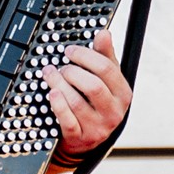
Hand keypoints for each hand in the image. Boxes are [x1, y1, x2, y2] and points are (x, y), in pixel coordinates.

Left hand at [45, 24, 132, 157]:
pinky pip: (67, 121)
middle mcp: (114, 112)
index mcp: (123, 94)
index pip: (107, 70)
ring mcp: (97, 127)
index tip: (70, 51)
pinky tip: (51, 93)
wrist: (89, 140)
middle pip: (94, 86)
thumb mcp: (106, 81)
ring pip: (77, 103)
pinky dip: (58, 105)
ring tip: (50, 75)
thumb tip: (104, 33)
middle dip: (73, 72)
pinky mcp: (80, 138)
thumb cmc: (97, 103)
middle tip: (61, 66)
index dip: (85, 56)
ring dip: (60, 84)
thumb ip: (105, 57)